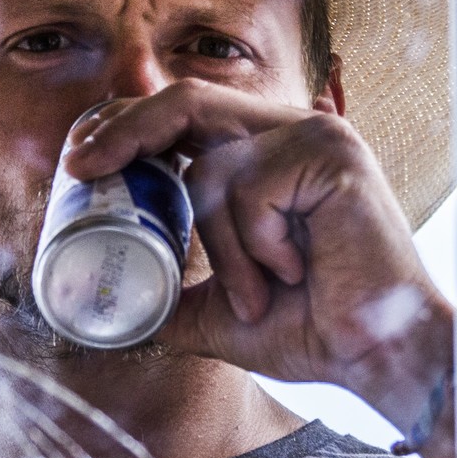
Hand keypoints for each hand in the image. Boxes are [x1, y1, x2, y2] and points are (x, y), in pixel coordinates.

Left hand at [65, 84, 453, 450]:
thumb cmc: (316, 329)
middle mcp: (293, 131)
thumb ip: (175, 297)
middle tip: (81, 167)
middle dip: (126, 131)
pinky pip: (253, 189)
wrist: (376, 356)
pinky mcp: (335, 156)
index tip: (80, 161)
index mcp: (269, 152)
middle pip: (189, 101)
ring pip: (215, 170)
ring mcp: (317, 137)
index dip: (129, 124)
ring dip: (222, 248)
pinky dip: (258, 245)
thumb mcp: (223, 312)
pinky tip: (296, 270)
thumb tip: (111, 310)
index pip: (187, 113)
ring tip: (260, 293)